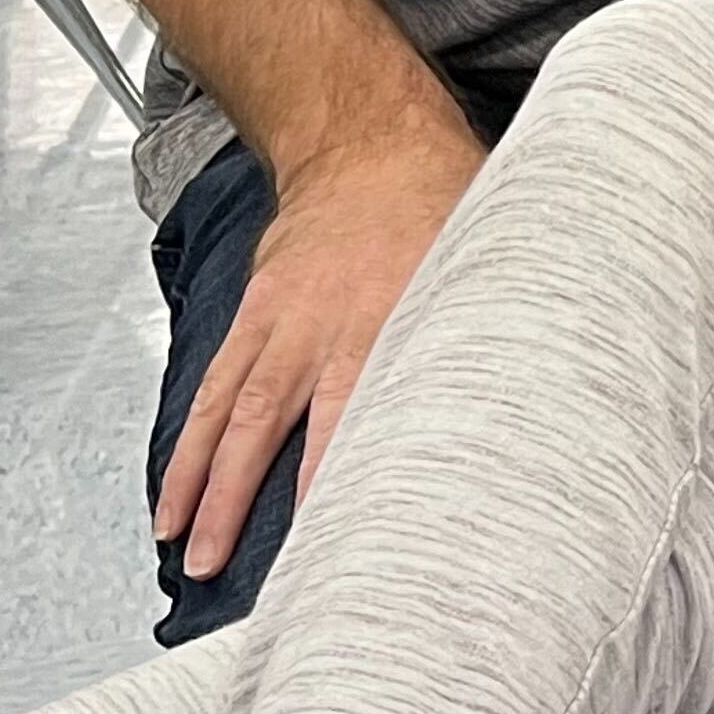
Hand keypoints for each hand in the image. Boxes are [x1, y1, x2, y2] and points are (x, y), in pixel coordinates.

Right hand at [154, 116, 483, 575]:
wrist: (369, 141)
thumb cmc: (441, 202)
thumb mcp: (480, 258)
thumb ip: (487, 328)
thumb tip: (537, 393)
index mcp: (387, 316)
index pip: (359, 411)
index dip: (342, 476)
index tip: (336, 539)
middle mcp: (323, 326)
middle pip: (278, 423)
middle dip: (249, 502)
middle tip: (230, 572)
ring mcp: (280, 322)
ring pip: (234, 413)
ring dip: (206, 486)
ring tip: (187, 550)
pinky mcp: (255, 315)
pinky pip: (216, 387)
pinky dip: (191, 444)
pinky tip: (176, 496)